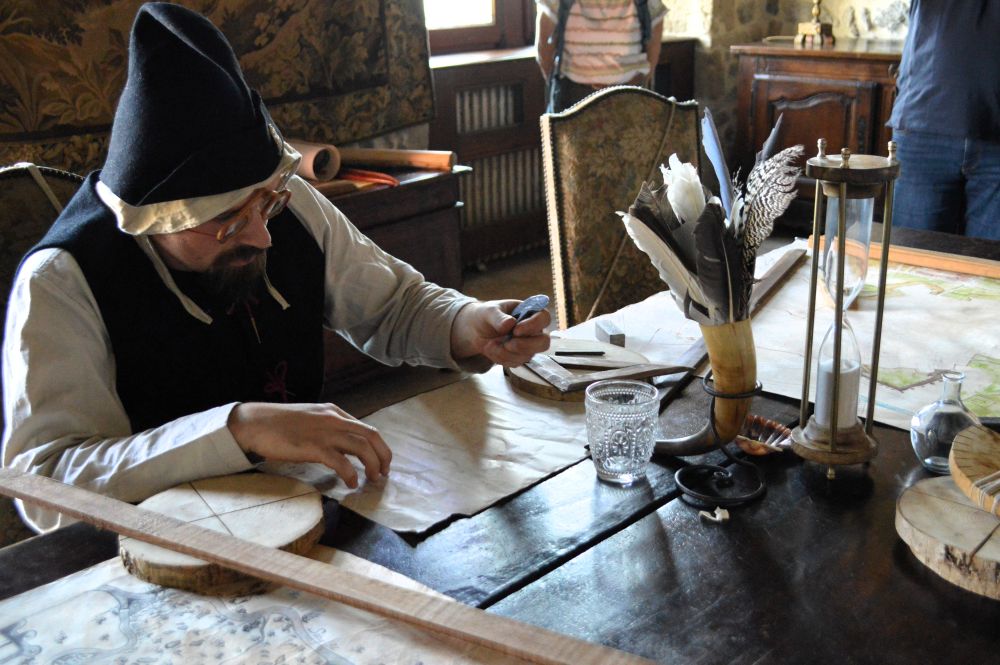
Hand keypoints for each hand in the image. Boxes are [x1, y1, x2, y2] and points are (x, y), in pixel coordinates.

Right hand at [227, 402, 390, 488]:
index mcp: (334, 412)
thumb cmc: (279, 424)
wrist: (254, 424)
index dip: (379, 447)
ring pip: (362, 447)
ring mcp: (324, 432)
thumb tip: (345, 450)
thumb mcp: (311, 421)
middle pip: (371, 436)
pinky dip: (351, 474)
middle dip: (383, 455)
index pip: (366, 428)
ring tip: (373, 479)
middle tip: (384, 473)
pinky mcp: (313, 447)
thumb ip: (329, 431)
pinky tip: (351, 483)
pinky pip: (341, 462)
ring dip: (373, 465)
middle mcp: (334, 419)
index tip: (381, 461)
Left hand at [451, 299, 550, 366]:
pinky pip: (516, 362)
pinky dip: (501, 358)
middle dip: (524, 345)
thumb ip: (498, 317)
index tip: (516, 330)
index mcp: (530, 312)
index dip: (534, 325)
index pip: (544, 318)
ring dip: (507, 353)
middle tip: (507, 344)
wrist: (477, 330)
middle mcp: (534, 330)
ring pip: (528, 355)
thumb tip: (510, 323)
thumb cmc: (487, 315)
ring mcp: (528, 345)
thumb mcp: (489, 312)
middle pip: (544, 342)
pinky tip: (491, 349)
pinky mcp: (520, 357)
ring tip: (490, 344)